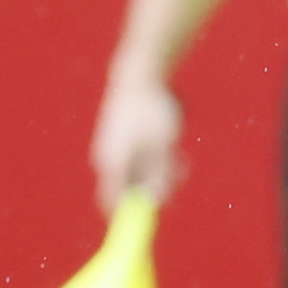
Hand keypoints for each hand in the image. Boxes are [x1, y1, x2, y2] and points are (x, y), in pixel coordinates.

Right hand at [90, 75, 181, 212]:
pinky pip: (139, 154)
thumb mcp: (162, 146)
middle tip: (180, 170)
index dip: (132, 213)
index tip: (155, 214)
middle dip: (156, 184)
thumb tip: (154, 201)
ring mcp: (114, 146)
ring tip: (178, 152)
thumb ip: (159, 175)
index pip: (113, 203)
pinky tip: (170, 139)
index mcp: (111, 165)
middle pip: (130, 186)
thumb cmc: (151, 110)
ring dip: (159, 168)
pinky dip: (155, 154)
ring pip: (138, 169)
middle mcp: (108, 159)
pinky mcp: (122, 135)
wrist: (139, 73)